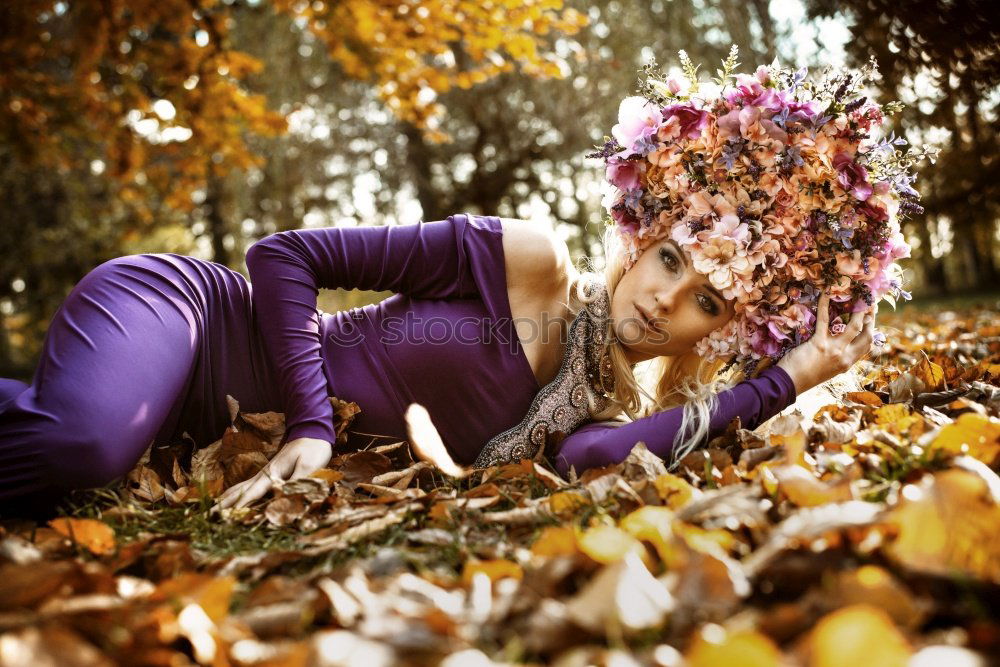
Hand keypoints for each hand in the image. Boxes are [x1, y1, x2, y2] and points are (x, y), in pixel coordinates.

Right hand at [211, 436, 332, 512]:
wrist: (312, 431)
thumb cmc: (313, 449)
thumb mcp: (309, 466)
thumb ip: (297, 482)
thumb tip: (284, 498)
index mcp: (273, 473)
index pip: (254, 492)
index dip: (241, 505)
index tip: (228, 517)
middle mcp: (264, 474)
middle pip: (240, 490)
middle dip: (225, 504)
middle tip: (209, 516)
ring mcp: (265, 473)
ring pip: (241, 487)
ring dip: (227, 498)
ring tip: (213, 509)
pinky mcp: (268, 473)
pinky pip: (248, 486)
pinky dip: (236, 493)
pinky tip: (232, 498)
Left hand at [777, 291, 876, 394]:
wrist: (789, 383)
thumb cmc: (804, 376)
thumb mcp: (827, 369)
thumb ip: (837, 358)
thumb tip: (841, 344)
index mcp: (847, 364)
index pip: (867, 345)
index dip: (871, 330)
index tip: (872, 317)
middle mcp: (845, 357)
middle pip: (866, 335)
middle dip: (870, 318)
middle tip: (869, 304)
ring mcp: (833, 350)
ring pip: (853, 326)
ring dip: (857, 311)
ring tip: (856, 297)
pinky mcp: (819, 343)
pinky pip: (825, 320)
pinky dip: (825, 305)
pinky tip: (826, 294)